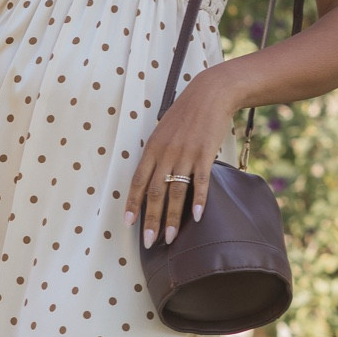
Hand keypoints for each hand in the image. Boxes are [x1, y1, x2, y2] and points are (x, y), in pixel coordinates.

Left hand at [124, 67, 241, 247]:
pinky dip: (199, 200)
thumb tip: (151, 178)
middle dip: (151, 220)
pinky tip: (197, 216)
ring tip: (171, 238)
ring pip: (176, 192)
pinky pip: (200, 181)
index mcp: (152, 148)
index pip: (137, 181)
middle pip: (154, 192)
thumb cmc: (185, 114)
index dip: (132, 204)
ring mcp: (185, 154)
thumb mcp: (163, 132)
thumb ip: (157, 155)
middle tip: (149, 242)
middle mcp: (165, 153)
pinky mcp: (205, 154)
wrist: (209, 94)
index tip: (128, 223)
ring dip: (173, 218)